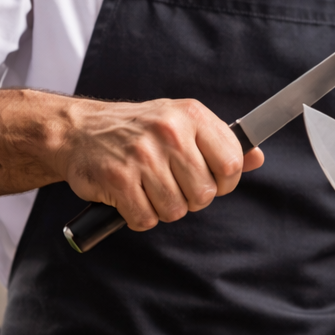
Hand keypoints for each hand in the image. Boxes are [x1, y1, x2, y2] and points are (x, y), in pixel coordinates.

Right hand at [51, 97, 264, 230]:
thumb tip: (257, 158)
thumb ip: (221, 143)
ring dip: (163, 208)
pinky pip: (145, 218)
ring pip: (176, 210)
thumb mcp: (183, 123)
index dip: (224, 183)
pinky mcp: (117, 178)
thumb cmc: (137, 130)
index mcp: (191, 116)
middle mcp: (169, 132)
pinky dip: (139, 216)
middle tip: (171, 184)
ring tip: (148, 188)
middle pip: (205, 194)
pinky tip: (130, 197)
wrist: (78, 130)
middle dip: (191, 199)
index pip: (232, 164)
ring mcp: (142, 155)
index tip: (210, 181)